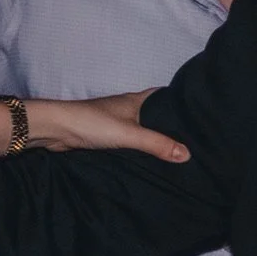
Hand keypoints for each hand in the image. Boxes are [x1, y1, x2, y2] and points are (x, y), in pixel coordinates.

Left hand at [22, 91, 186, 161]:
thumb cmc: (90, 123)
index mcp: (136, 100)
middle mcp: (127, 108)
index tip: (201, 114)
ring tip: (176, 152)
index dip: (182, 104)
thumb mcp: (130, 134)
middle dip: (170, 126)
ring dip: (153, 139)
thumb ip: (158, 144)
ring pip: (141, 129)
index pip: (165, 97)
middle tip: (193, 140)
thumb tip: (187, 154)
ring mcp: (115, 121)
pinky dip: (138, 147)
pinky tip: (147, 159)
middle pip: (155, 115)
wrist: (55, 130)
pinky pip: (128, 141)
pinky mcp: (104, 136)